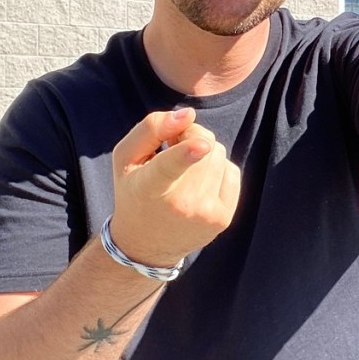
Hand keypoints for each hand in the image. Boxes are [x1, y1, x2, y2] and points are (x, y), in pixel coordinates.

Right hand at [109, 108, 240, 266]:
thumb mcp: (126, 158)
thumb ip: (151, 129)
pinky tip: (198, 185)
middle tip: (172, 153)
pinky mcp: (222, 219)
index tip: (201, 145)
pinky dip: (217, 170)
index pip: (168, 168)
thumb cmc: (134, 190)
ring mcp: (204, 214)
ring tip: (183, 172)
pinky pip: (231, 171)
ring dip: (204, 153)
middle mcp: (179, 205)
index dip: (186, 153)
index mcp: (148, 189)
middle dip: (191, 138)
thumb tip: (188, 115)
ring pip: (218, 153)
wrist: (146, 244)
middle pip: (204, 144)